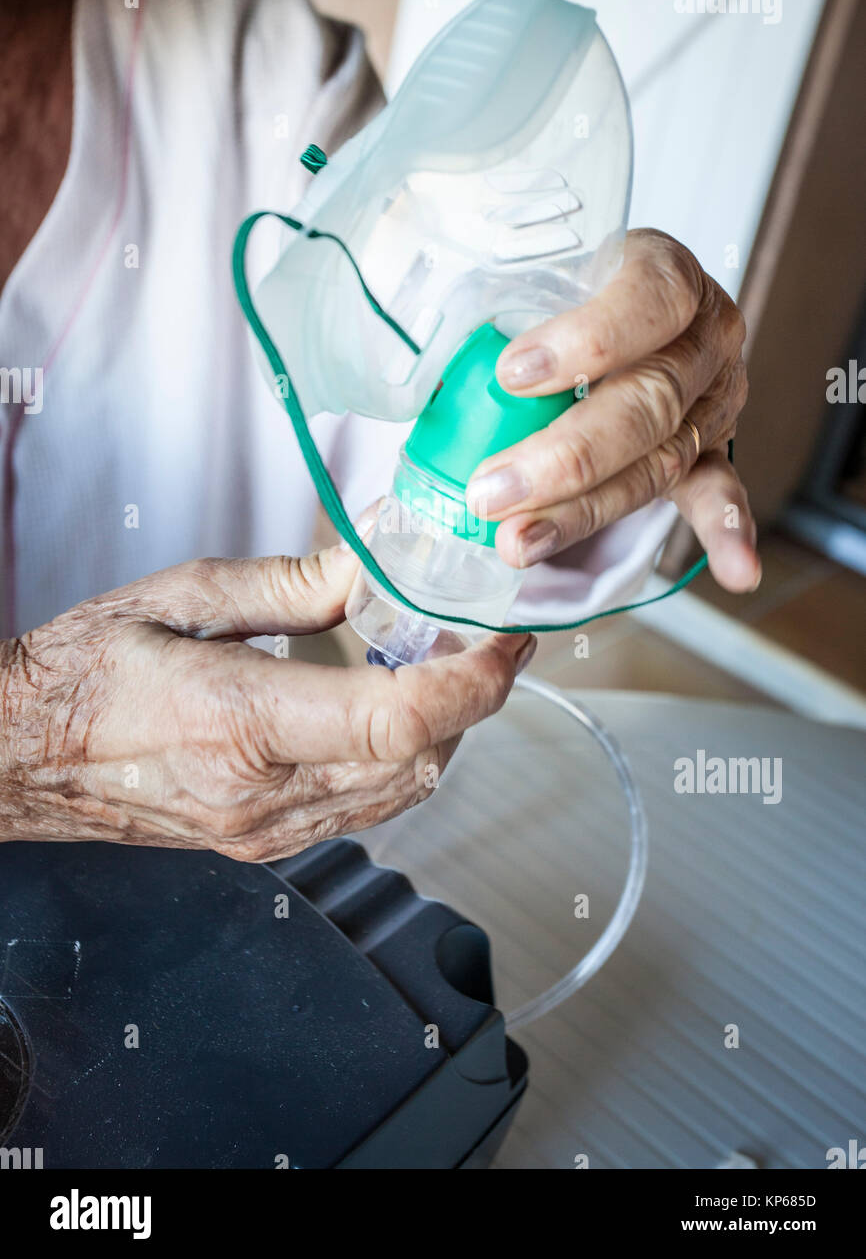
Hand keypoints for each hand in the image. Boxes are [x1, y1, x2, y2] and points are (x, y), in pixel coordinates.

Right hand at [0, 546, 532, 859]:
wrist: (20, 754)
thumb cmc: (84, 670)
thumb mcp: (187, 596)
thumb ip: (297, 585)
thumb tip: (379, 563)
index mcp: (239, 722)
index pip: (397, 722)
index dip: (473, 683)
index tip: (506, 638)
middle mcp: (262, 793)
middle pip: (421, 760)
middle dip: (472, 698)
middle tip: (481, 634)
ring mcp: (265, 830)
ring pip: (404, 793)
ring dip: (443, 730)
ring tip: (441, 662)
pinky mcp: (265, 844)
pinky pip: (366, 808)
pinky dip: (401, 758)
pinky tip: (388, 708)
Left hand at [466, 228, 758, 591]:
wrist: (619, 300)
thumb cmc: (562, 290)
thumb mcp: (527, 273)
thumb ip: (484, 313)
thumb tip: (414, 371)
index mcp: (666, 273)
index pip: (648, 302)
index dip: (587, 341)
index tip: (511, 375)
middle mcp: (704, 338)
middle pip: (648, 402)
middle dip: (564, 457)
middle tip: (490, 492)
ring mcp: (713, 399)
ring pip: (658, 461)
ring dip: (586, 510)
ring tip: (519, 541)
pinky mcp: (709, 449)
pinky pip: (719, 492)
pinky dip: (727, 534)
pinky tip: (736, 570)